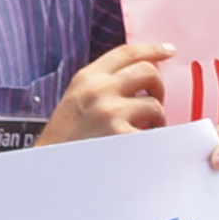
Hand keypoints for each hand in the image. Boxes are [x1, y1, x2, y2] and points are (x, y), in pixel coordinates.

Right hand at [39, 42, 172, 142]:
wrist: (50, 170)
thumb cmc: (65, 139)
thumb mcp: (76, 100)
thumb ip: (102, 85)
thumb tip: (138, 77)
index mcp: (86, 79)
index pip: (126, 53)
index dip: (152, 49)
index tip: (168, 51)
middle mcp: (99, 90)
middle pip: (147, 72)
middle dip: (158, 87)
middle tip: (154, 101)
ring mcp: (111, 113)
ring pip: (154, 104)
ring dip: (157, 118)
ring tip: (146, 130)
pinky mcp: (122, 136)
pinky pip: (154, 132)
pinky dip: (153, 139)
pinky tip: (141, 146)